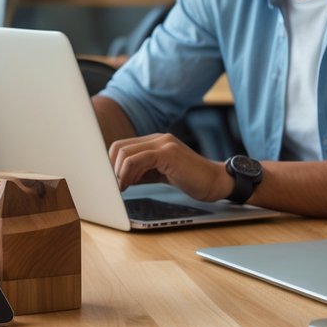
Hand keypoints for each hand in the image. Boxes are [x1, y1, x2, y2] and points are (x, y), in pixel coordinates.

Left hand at [108, 133, 232, 200]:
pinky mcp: (167, 153)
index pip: (122, 146)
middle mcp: (157, 138)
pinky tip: (129, 185)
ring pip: (126, 153)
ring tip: (121, 188)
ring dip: (118, 173)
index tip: (110, 180)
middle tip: (113, 186)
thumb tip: (116, 178)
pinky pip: (137, 159)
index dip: (111, 163)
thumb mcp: (159, 173)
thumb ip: (140, 171)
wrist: (215, 181)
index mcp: (154, 141)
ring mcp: (163, 143)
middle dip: (111, 168)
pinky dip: (128, 173)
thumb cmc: (189, 179)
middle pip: (119, 147)